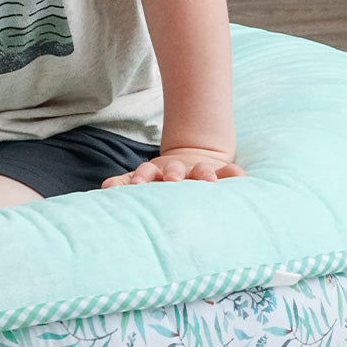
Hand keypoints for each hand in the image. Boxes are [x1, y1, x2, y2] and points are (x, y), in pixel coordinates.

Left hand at [101, 149, 245, 188]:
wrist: (192, 159)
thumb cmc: (162, 180)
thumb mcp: (142, 180)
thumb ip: (125, 183)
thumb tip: (106, 187)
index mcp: (158, 173)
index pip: (147, 173)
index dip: (142, 178)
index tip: (138, 186)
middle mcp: (180, 170)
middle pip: (175, 169)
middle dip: (173, 174)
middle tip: (172, 182)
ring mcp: (201, 171)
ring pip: (203, 169)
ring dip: (205, 173)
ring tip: (210, 181)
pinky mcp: (222, 173)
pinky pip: (232, 172)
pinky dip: (235, 174)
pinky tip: (241, 178)